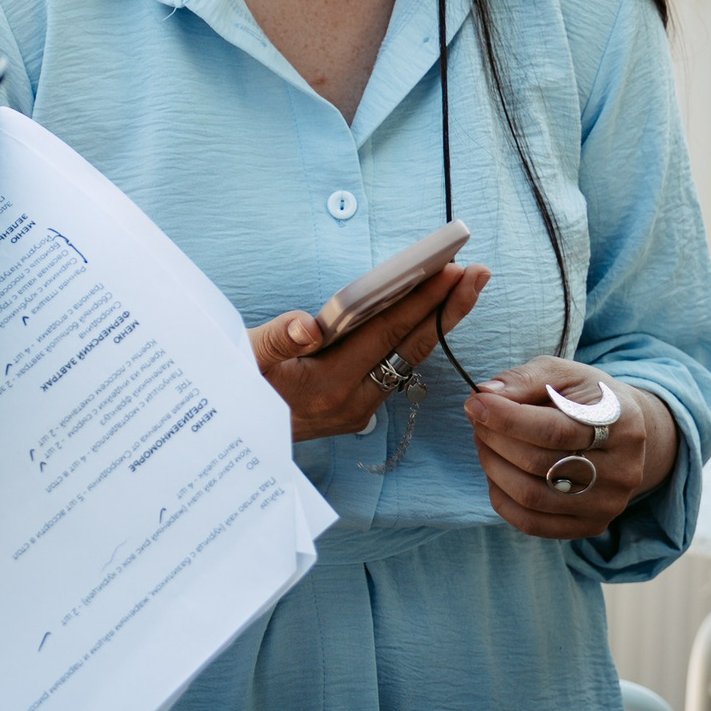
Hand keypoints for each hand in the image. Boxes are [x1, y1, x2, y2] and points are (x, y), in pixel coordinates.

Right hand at [248, 265, 489, 441]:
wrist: (231, 440)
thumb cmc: (234, 386)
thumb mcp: (243, 357)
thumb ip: (277, 339)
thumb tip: (309, 326)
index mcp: (326, 384)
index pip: (387, 333)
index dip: (422, 300)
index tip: (452, 270)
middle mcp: (351, 402)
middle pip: (411, 348)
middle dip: (448, 309)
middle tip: (479, 274)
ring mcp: (357, 411)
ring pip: (407, 360)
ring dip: (436, 324)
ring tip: (461, 289)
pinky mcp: (355, 412)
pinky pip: (394, 370)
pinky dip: (413, 340)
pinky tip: (424, 319)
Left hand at [462, 356, 680, 539]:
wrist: (623, 434)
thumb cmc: (586, 398)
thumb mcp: (563, 373)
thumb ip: (525, 379)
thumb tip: (485, 393)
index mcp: (620, 423)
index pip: (554, 431)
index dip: (506, 419)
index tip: (475, 402)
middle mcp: (622, 470)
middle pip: (538, 464)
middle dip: (494, 438)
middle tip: (477, 418)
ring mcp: (608, 504)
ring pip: (531, 497)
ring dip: (492, 466)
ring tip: (484, 440)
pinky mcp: (592, 525)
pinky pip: (531, 523)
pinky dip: (501, 497)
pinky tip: (497, 471)